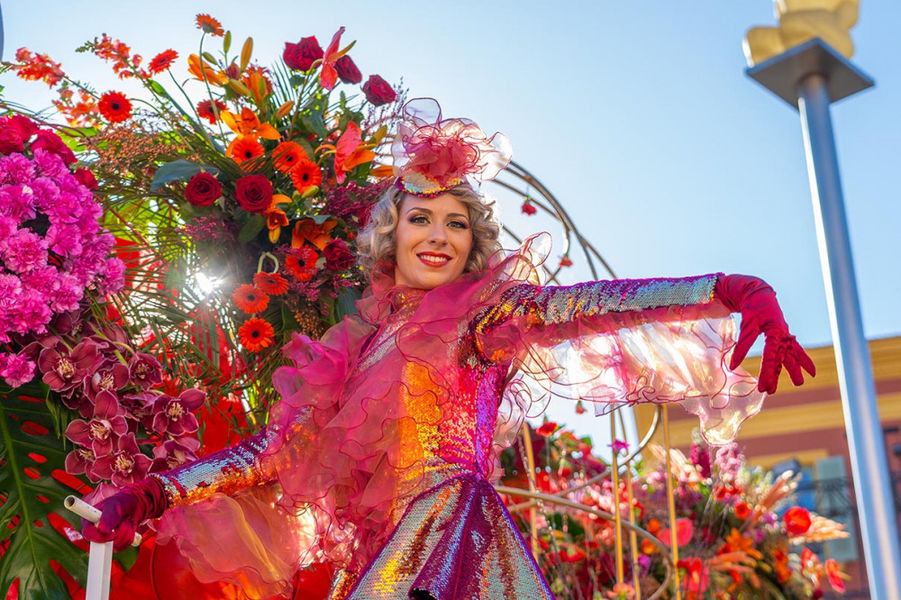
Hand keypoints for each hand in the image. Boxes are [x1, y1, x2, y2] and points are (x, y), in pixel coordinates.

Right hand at [82, 477, 167, 550]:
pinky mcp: (114, 543)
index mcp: (89, 520)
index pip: (88, 533)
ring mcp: (104, 537)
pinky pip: (122, 546)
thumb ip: (109, 516)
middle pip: (103, 542)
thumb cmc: (122, 501)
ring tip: (126, 521)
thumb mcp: (116, 504)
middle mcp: (95, 530)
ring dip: (126, 532)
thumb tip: (102, 530)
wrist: (135, 505)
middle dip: (118, 532)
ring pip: (115, 544)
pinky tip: (128, 527)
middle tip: (124, 520)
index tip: (113, 532)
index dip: (100, 536)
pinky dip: (129, 536)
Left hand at [714, 274, 815, 393]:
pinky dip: (799, 359)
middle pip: (783, 358)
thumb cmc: (752, 308)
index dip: (767, 372)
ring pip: (790, 355)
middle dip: (778, 375)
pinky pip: (792, 350)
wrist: (759, 293)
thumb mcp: (747, 325)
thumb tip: (732, 366)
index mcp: (775, 332)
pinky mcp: (783, 335)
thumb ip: (742, 346)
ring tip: (799, 383)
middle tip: (772, 391)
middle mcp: (783, 335)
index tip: (762, 388)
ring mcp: (784, 335)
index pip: (771, 356)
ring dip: (793, 368)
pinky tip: (806, 369)